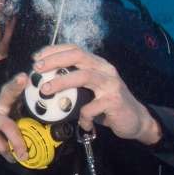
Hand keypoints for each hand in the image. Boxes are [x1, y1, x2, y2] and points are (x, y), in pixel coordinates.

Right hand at [0, 73, 28, 161]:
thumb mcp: (6, 121)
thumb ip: (20, 120)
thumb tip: (45, 129)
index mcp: (4, 103)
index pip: (12, 89)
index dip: (18, 82)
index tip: (27, 74)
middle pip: (6, 94)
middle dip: (15, 86)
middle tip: (23, 78)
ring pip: (8, 125)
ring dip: (19, 142)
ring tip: (24, 154)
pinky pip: (0, 144)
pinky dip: (8, 153)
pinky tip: (11, 158)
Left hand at [32, 44, 161, 144]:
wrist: (136, 120)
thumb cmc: (109, 105)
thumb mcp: (93, 90)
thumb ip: (76, 84)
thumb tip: (46, 83)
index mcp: (98, 64)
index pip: (75, 49)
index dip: (55, 50)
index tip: (37, 57)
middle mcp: (105, 70)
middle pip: (78, 56)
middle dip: (55, 60)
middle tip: (37, 68)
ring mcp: (111, 84)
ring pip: (84, 76)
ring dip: (62, 82)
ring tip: (45, 90)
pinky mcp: (114, 101)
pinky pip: (91, 108)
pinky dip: (83, 117)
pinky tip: (84, 124)